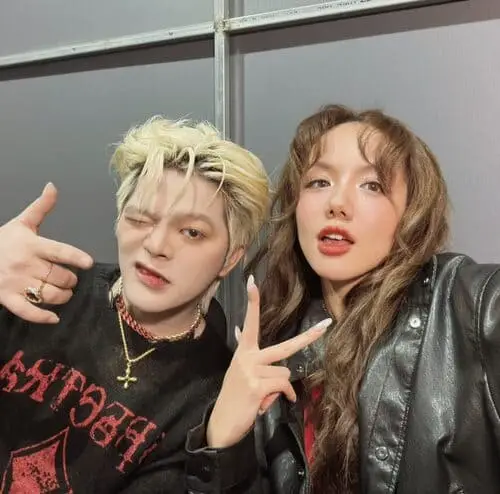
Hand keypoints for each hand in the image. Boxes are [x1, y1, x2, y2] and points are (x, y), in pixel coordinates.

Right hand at [0, 183, 93, 323]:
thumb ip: (41, 207)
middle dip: (71, 280)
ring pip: (50, 294)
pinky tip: (54, 318)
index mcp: (32, 245)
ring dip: (63, 296)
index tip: (88, 263)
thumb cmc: (2, 240)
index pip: (59, 251)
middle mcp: (25, 264)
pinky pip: (28, 311)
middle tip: (71, 279)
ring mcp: (16, 283)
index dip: (76, 258)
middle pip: (60, 276)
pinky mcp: (7, 299)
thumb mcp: (21, 223)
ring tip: (65, 291)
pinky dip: (42, 317)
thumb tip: (53, 186)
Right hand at [206, 275, 330, 448]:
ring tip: (263, 396)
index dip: (252, 302)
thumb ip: (247, 352)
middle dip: (309, 337)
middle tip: (328, 323)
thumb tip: (240, 329)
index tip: (251, 281)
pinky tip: (266, 404)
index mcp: (243, 351)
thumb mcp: (238, 371)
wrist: (222, 423)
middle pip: (285, 346)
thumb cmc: (235, 396)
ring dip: (280, 388)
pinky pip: (283, 387)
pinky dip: (283, 397)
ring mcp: (252, 371)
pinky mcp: (257, 386)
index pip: (249, 323)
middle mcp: (247, 357)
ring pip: (286, 374)